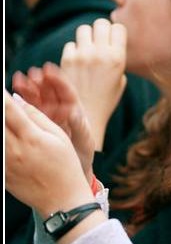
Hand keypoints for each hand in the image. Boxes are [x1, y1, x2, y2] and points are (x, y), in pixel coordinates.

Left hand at [5, 91, 93, 216]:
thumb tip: (18, 102)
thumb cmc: (66, 167)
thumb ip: (38, 118)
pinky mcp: (3, 174)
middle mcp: (14, 149)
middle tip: (0, 102)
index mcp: (31, 137)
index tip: (0, 88)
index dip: (1, 96)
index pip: (8, 108)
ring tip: (5, 123)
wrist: (63, 200)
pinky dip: (0, 142)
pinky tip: (7, 138)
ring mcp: (6, 163)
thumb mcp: (59, 138)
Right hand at [12, 63, 94, 181]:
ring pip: (36, 98)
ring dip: (28, 88)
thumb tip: (74, 113)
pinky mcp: (35, 123)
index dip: (58, 80)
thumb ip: (79, 127)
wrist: (71, 172)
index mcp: (74, 110)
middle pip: (49, 92)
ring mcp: (46, 115)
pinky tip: (12, 95)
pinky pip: (27, 110)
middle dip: (41, 82)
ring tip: (18, 80)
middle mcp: (59, 110)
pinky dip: (20, 102)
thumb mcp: (84, 141)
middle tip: (32, 74)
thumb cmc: (82, 155)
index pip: (66, 92)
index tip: (49, 70)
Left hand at [61, 18, 127, 148]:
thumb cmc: (106, 99)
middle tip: (100, 43)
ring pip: (84, 30)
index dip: (115, 33)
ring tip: (88, 52)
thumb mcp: (120, 80)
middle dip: (101, 31)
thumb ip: (117, 58)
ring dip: (86, 38)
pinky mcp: (67, 60)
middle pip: (101, 23)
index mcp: (118, 58)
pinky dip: (74, 51)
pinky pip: (71, 45)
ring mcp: (82, 56)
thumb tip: (111, 40)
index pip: (118, 27)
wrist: (87, 116)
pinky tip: (78, 64)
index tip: (113, 41)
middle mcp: (101, 54)